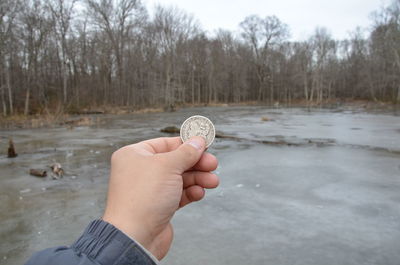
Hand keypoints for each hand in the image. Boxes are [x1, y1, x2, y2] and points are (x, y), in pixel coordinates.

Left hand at [102, 136, 218, 259]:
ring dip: (198, 179)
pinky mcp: (158, 206)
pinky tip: (199, 193)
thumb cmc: (142, 199)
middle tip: (212, 164)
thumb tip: (198, 141)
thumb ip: (186, 152)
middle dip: (196, 163)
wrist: (135, 237)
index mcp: (135, 155)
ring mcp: (149, 189)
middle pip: (175, 161)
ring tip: (212, 181)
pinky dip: (190, 192)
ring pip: (179, 179)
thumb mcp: (168, 166)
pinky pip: (178, 194)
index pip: (165, 143)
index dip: (186, 143)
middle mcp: (140, 171)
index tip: (204, 144)